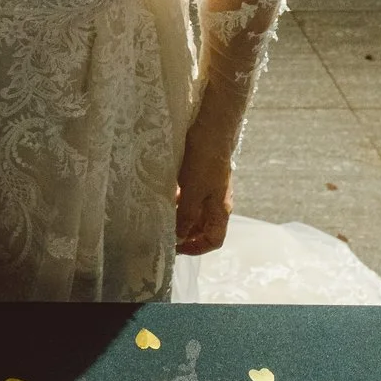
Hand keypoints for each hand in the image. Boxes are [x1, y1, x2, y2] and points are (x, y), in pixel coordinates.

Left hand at [173, 140, 233, 256]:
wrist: (210, 130)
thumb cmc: (204, 162)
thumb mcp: (193, 192)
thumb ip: (187, 216)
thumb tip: (180, 237)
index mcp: (220, 210)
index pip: (214, 240)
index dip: (197, 249)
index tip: (176, 248)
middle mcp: (217, 203)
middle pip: (204, 229)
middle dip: (186, 235)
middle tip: (163, 234)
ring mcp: (209, 190)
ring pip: (195, 214)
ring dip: (180, 218)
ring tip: (161, 218)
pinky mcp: (201, 178)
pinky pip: (190, 198)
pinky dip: (179, 203)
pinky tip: (164, 199)